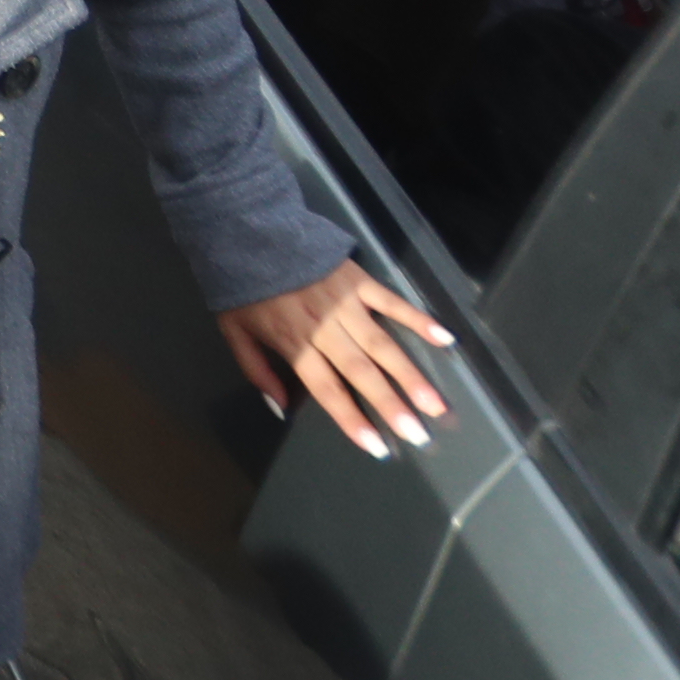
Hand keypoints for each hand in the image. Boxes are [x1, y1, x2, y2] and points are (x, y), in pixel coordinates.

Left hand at [218, 258, 458, 459]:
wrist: (248, 232)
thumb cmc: (242, 288)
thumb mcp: (234, 332)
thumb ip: (257, 372)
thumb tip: (281, 410)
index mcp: (296, 343)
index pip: (327, 389)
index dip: (352, 419)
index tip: (377, 447)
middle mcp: (325, 328)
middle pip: (362, 372)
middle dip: (391, 406)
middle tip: (419, 435)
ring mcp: (346, 303)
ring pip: (383, 344)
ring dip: (411, 375)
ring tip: (435, 404)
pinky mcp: (360, 281)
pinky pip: (393, 302)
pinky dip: (419, 319)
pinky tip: (445, 339)